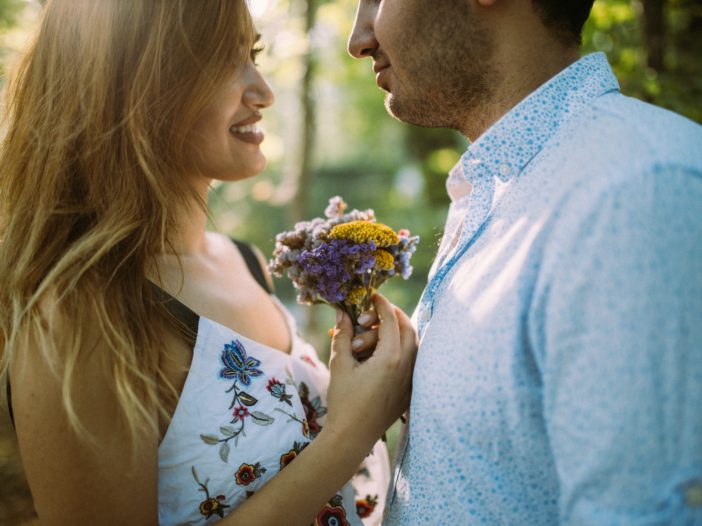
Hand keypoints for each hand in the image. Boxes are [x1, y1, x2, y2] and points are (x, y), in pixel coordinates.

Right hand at [324, 293, 416, 448]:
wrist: (352, 437)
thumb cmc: (343, 401)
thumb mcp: (340, 364)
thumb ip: (343, 334)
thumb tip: (342, 311)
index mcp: (390, 358)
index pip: (391, 320)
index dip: (381, 304)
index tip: (372, 295)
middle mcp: (407, 367)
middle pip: (408, 328)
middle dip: (392, 315)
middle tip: (372, 313)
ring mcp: (411, 380)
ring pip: (413, 344)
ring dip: (396, 333)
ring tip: (373, 334)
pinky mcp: (410, 390)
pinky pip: (413, 361)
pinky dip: (401, 349)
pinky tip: (382, 352)